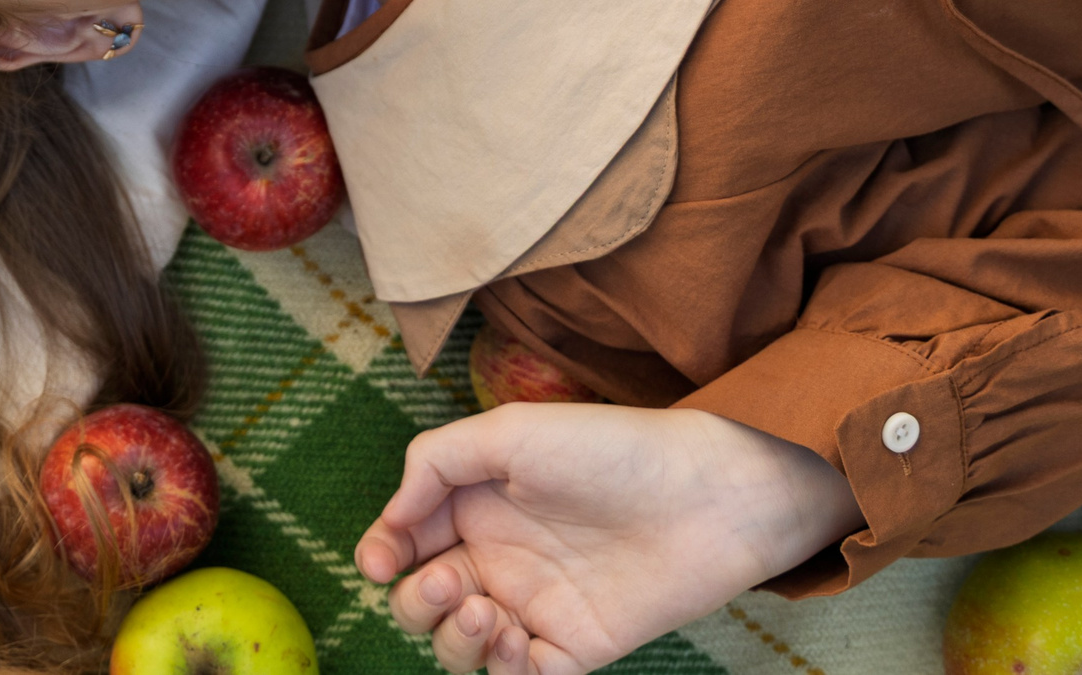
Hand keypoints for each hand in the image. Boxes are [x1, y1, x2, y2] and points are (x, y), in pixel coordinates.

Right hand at [353, 403, 866, 674]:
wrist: (704, 497)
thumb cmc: (611, 450)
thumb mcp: (510, 431)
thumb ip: (436, 461)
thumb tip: (392, 516)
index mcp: (477, 504)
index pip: (406, 539)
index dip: (380, 552)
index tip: (377, 560)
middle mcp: (499, 558)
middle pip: (422, 600)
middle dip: (415, 599)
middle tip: (448, 583)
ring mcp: (534, 605)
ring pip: (460, 646)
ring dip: (452, 638)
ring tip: (483, 611)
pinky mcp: (571, 647)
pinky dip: (500, 668)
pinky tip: (514, 638)